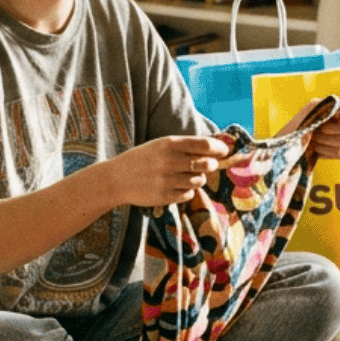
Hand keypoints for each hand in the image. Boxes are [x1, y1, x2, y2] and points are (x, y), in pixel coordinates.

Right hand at [109, 134, 233, 207]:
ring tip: (186, 176)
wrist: (115, 179)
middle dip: (211, 165)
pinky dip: (187, 192)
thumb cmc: (141, 160)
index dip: (218, 148)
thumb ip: (183, 146)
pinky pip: (188, 195)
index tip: (224, 151)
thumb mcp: (159, 145)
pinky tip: (176, 187)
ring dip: (198, 179)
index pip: (204, 145)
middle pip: (206, 164)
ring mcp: (167, 180)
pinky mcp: (164, 196)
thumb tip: (213, 149)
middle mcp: (169, 161)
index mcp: (168, 143)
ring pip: (199, 181)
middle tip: (207, 165)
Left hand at [279, 96, 339, 158]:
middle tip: (321, 128)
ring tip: (314, 137)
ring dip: (327, 138)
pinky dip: (326, 148)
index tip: (337, 113)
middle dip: (336, 126)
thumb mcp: (315, 106)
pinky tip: (316, 146)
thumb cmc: (307, 118)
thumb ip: (329, 104)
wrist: (297, 137)